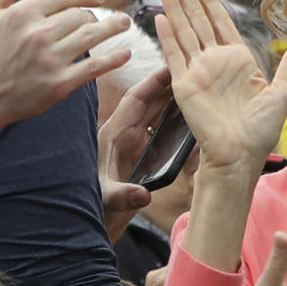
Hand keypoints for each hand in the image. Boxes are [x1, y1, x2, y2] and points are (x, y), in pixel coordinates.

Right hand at [0, 0, 132, 139]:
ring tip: (125, 24)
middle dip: (94, 16)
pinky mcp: (60, 84)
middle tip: (103, 20)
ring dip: (113, 28)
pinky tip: (126, 52)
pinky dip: (114, 58)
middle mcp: (38, 34)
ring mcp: (50, 59)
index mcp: (22, 13)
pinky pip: (95, 66)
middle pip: (81, 16)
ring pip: (92, 36)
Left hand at [98, 68, 173, 241]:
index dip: (153, 83)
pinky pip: (158, 128)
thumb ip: (123, 196)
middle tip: (190, 70)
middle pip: (149, 101)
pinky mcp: (141, 152)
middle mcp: (124, 133)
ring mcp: (133, 142)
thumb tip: (143, 195)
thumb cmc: (97, 204)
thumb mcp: (108, 200)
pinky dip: (173, 118)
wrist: (93, 217)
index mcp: (114, 135)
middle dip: (168, 84)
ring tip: (193, 85)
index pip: (135, 101)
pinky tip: (189, 113)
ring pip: (155, 112)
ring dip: (172, 98)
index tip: (170, 68)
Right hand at [155, 0, 286, 170]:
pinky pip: (174, 55)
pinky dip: (167, 36)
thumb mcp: (282, 92)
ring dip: (174, 8)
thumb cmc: (262, 130)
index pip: (220, 23)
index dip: (210, 2)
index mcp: (238, 61)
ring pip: (183, 32)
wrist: (241, 155)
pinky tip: (161, 16)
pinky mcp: (184, 85)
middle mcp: (215, 63)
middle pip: (198, 21)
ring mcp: (198, 72)